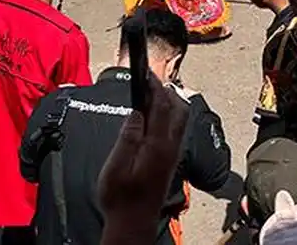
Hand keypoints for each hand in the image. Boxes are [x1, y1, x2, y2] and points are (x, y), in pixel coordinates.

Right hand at [97, 72, 189, 236]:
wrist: (133, 222)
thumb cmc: (121, 198)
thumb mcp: (116, 166)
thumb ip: (128, 136)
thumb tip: (136, 112)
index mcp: (158, 145)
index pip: (161, 106)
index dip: (154, 86)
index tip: (146, 72)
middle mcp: (171, 147)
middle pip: (178, 108)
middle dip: (166, 91)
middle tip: (149, 81)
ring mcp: (173, 154)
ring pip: (180, 119)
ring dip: (169, 102)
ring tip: (151, 95)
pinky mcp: (170, 160)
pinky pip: (176, 129)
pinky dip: (168, 115)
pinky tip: (155, 117)